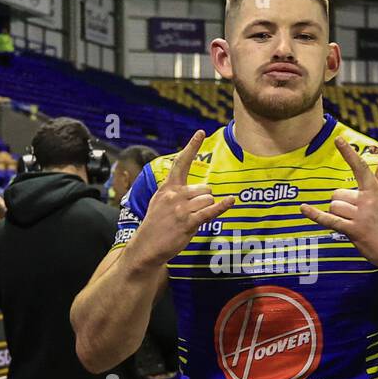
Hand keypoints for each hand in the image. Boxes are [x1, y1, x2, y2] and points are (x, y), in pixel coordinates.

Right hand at [127, 130, 234, 267]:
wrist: (146, 246)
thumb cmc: (155, 225)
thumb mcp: (158, 202)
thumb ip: (173, 191)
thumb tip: (189, 187)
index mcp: (167, 188)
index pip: (181, 163)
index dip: (192, 147)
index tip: (201, 132)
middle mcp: (175, 195)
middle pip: (205, 188)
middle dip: (204, 200)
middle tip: (190, 213)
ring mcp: (181, 208)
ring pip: (208, 200)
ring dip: (206, 210)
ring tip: (190, 220)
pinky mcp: (188, 222)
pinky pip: (210, 211)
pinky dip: (222, 206)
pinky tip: (231, 200)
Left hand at [300, 137, 377, 275]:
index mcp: (376, 191)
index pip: (360, 167)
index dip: (348, 153)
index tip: (338, 139)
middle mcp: (368, 200)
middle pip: (338, 193)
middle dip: (340, 204)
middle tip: (355, 217)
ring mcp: (361, 216)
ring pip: (334, 206)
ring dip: (338, 215)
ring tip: (353, 224)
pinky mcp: (354, 231)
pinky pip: (330, 220)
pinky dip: (315, 215)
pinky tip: (303, 209)